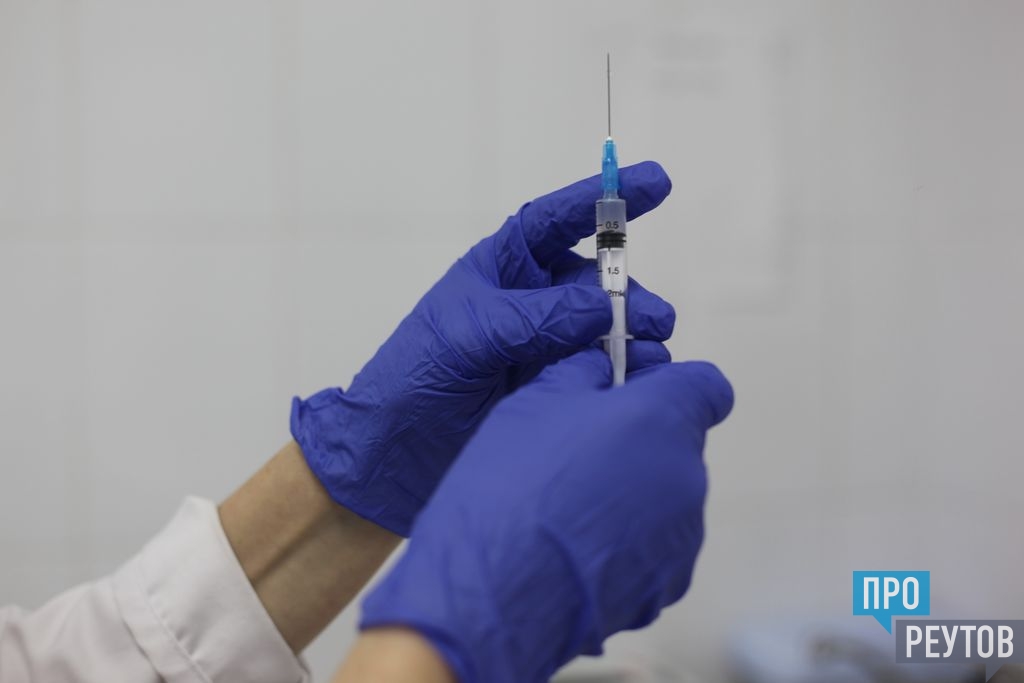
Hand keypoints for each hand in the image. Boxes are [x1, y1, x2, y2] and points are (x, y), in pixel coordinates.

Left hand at [291, 162, 675, 535]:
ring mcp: (545, 345)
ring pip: (606, 326)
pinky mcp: (555, 388)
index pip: (557, 220)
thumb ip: (535, 317)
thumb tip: (600, 306)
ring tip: (654, 352)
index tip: (657, 182)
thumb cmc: (414, 377)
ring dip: (635, 333)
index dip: (606, 199)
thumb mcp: (470, 334)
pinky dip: (629, 370)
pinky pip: (602, 369)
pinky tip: (645, 377)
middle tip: (656, 320)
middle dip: (629, 292)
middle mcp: (530, 301)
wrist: (393, 454)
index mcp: (502, 268)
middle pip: (595, 280)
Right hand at [360, 349, 733, 682]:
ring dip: (631, 498)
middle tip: (579, 457)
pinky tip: (573, 553)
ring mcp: (683, 537)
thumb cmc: (511, 485)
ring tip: (568, 514)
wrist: (494, 590)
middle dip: (638, 445)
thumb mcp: (535, 402)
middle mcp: (687, 476)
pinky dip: (625, 546)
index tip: (636, 397)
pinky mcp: (668, 585)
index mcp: (662, 419)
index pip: (708, 387)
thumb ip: (582, 373)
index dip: (674, 387)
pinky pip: (654, 549)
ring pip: (666, 499)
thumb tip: (601, 370)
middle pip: (678, 446)